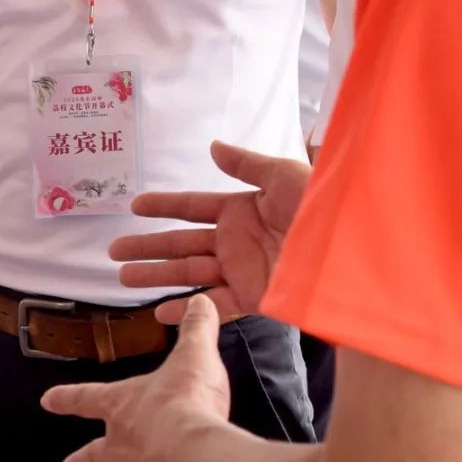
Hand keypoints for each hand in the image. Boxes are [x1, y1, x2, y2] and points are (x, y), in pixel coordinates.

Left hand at [45, 295, 230, 461]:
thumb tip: (201, 301)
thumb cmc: (188, 402)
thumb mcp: (194, 356)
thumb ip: (196, 329)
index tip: (47, 401)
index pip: (85, 399)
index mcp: (122, 407)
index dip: (66, 399)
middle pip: (93, 456)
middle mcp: (121, 446)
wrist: (193, 452)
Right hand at [110, 140, 310, 322]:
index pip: (192, 207)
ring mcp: (241, 270)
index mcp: (241, 209)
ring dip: (156, 276)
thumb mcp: (283, 175)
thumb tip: (212, 147)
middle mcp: (236, 240)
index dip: (163, 206)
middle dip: (147, 247)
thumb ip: (245, 164)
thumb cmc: (320, 207)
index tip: (134, 206)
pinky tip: (159, 313)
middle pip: (181, 243)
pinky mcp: (253, 297)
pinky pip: (213, 304)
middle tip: (113, 252)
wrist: (347, 251)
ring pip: (188, 273)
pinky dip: (187, 309)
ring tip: (123, 279)